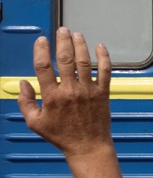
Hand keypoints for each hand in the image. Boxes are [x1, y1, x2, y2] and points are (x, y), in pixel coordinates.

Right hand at [18, 27, 111, 158]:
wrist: (88, 146)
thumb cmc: (62, 136)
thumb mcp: (35, 122)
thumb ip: (25, 102)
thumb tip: (23, 83)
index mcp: (52, 97)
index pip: (44, 67)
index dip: (41, 50)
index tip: (42, 40)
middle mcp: (70, 91)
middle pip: (66, 60)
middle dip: (63, 41)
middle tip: (62, 30)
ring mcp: (89, 91)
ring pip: (85, 62)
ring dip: (81, 45)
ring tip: (77, 34)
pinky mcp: (103, 93)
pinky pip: (105, 72)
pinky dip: (104, 58)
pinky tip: (100, 46)